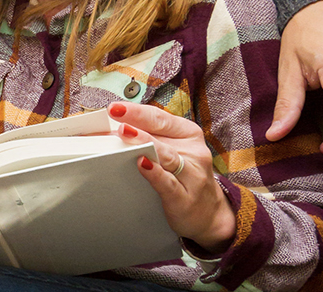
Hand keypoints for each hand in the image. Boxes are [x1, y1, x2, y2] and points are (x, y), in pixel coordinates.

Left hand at [108, 102, 235, 253]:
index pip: (159, 117)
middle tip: (115, 115)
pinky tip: (142, 165)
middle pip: (160, 133)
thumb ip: (151, 139)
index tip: (114, 107)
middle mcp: (193, 151)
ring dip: (145, 143)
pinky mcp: (185, 197)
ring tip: (125, 134)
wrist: (209, 214)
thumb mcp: (173, 151)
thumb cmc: (185, 178)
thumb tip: (113, 131)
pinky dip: (155, 173)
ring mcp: (192, 174)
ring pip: (166, 155)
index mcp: (188, 134)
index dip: (136, 111)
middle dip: (136, 122)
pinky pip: (168, 183)